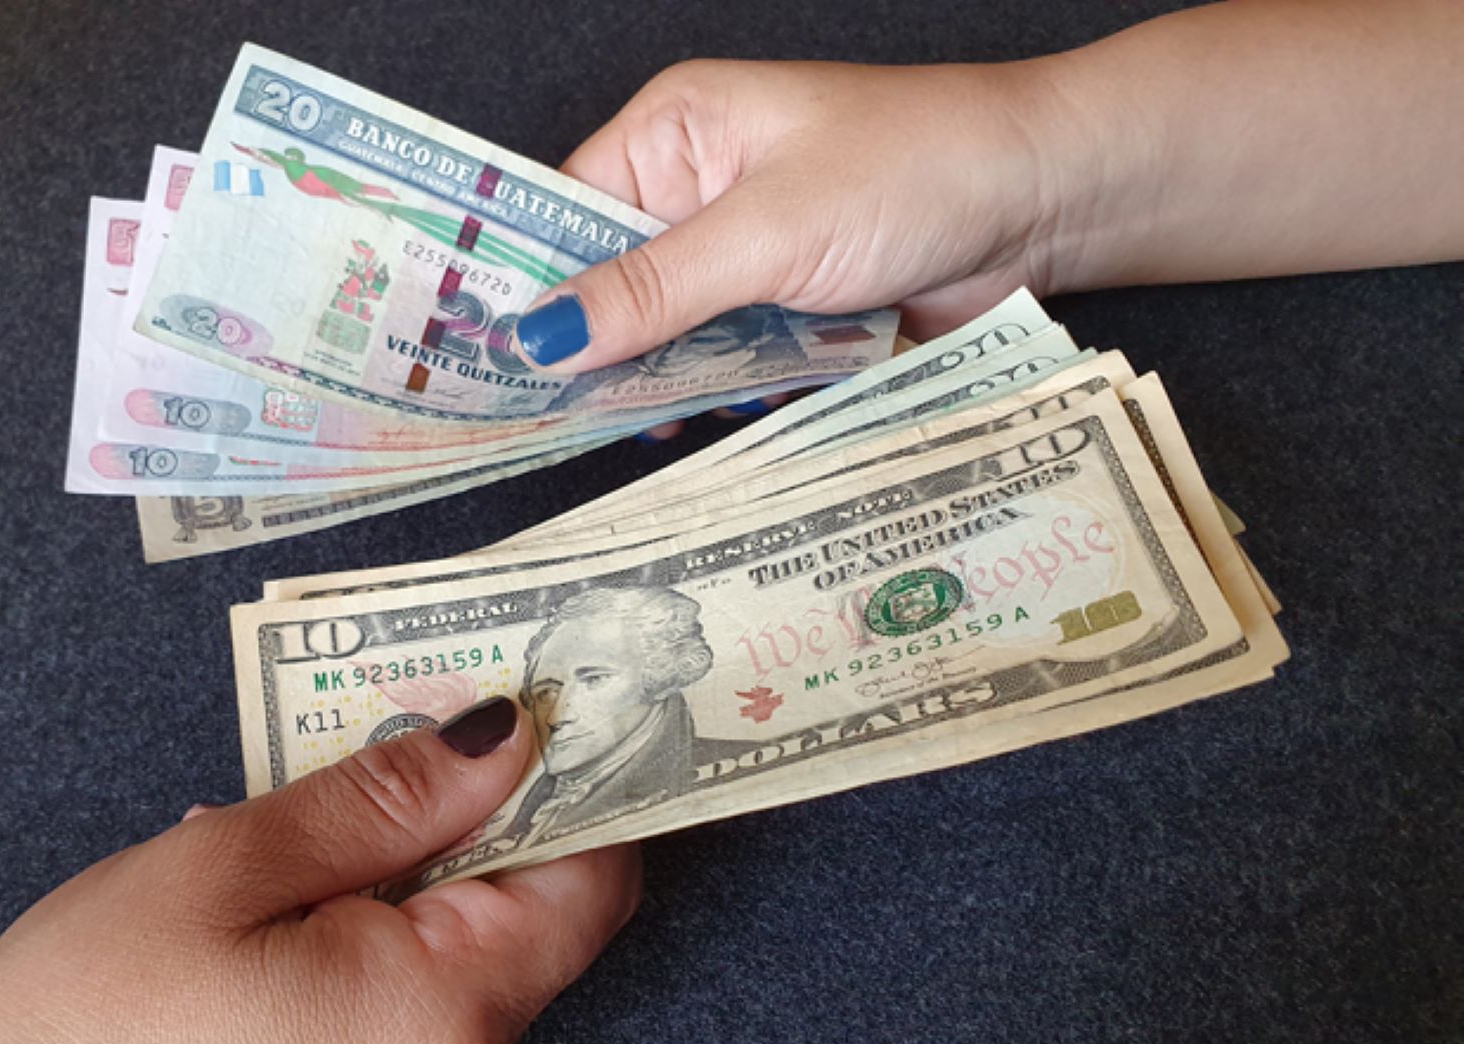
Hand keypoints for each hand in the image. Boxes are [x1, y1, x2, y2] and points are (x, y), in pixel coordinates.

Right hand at [0, 697, 640, 1043]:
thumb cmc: (77, 1030)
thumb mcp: (228, 869)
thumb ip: (386, 797)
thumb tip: (506, 734)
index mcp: (449, 1015)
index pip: (593, 873)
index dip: (581, 773)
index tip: (539, 685)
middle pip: (536, 906)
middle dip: (483, 802)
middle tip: (396, 715)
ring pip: (465, 945)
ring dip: (412, 856)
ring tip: (303, 800)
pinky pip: (410, 995)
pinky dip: (375, 919)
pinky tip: (281, 880)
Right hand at [516, 56, 1079, 378]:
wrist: (1044, 203)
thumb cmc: (915, 169)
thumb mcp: (767, 232)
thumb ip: (653, 292)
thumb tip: (541, 338)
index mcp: (676, 135)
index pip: (564, 215)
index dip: (528, 287)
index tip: (485, 362)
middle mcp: (700, 194)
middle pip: (611, 289)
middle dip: (600, 351)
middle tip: (564, 416)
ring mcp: (746, 259)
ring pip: (667, 339)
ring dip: (667, 382)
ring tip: (654, 421)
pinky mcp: (789, 313)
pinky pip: (726, 365)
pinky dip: (723, 394)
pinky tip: (718, 417)